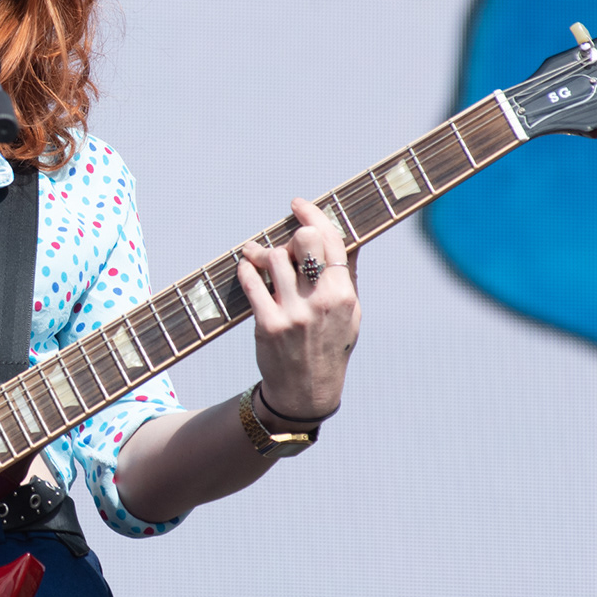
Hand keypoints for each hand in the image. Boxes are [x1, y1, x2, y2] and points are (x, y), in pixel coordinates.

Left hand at [235, 198, 360, 424]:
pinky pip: (251, 282)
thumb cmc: (329, 346)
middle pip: (303, 242)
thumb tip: (347, 238)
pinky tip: (246, 267)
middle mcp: (321, 301)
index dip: (312, 215)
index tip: (296, 204)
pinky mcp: (268, 324)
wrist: (307, 392)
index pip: (331, 241)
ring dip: (261, 251)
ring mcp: (293, 313)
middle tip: (284, 239)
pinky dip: (246, 268)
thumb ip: (347, 276)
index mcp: (344, 294)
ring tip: (255, 254)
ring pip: (273, 258)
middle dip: (291, 233)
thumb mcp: (350, 314)